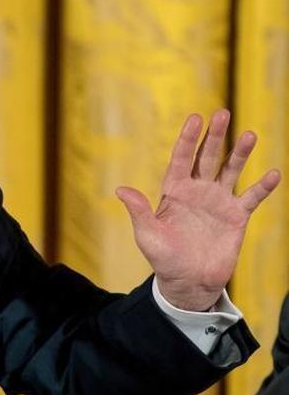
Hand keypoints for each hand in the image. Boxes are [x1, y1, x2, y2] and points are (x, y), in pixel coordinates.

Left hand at [116, 109, 280, 310]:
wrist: (188, 282)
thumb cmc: (163, 259)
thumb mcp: (148, 235)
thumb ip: (139, 212)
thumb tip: (121, 190)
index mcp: (174, 192)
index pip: (181, 159)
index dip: (188, 140)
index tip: (194, 119)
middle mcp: (197, 191)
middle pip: (207, 158)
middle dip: (214, 136)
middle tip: (221, 113)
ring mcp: (218, 201)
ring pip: (231, 170)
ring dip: (240, 153)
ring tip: (249, 135)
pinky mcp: (237, 216)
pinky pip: (252, 197)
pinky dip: (263, 187)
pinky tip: (273, 174)